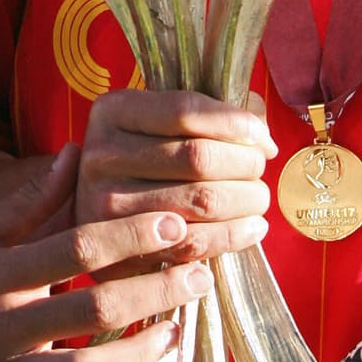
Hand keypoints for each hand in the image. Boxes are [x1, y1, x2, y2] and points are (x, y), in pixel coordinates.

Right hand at [0, 144, 216, 361]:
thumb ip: (31, 197)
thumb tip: (79, 149)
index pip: (77, 248)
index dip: (131, 235)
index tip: (175, 223)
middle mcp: (2, 326)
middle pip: (95, 306)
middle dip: (156, 289)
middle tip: (198, 276)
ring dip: (144, 349)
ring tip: (177, 328)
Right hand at [76, 88, 273, 259]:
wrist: (98, 222)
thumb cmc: (146, 161)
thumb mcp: (160, 124)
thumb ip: (209, 113)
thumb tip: (260, 133)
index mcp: (112, 112)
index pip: (186, 111)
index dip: (237, 123)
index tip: (264, 138)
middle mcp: (101, 156)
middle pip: (198, 157)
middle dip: (246, 163)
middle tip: (260, 169)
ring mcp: (104, 206)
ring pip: (201, 200)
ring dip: (246, 200)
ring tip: (259, 198)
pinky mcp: (120, 250)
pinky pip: (193, 243)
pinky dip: (233, 235)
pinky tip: (252, 228)